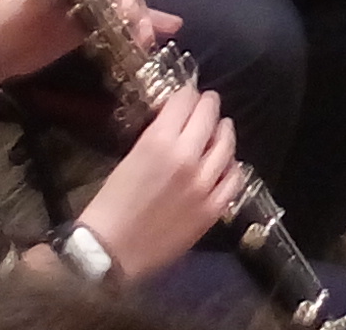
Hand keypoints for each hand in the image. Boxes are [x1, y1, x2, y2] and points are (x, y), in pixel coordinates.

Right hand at [72, 86, 244, 281]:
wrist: (112, 250)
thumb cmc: (111, 204)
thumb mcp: (130, 157)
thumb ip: (157, 136)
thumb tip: (175, 122)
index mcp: (159, 140)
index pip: (185, 100)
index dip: (187, 94)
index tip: (187, 96)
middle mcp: (187, 156)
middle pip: (209, 115)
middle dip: (208, 105)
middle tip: (207, 104)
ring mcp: (205, 183)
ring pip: (227, 144)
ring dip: (223, 132)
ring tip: (221, 129)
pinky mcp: (213, 208)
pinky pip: (235, 178)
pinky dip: (232, 166)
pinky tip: (227, 164)